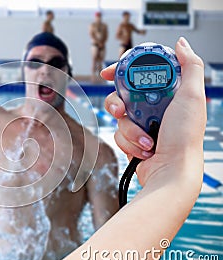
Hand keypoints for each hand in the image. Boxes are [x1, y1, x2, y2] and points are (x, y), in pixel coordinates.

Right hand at [102, 37, 205, 185]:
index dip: (123, 69)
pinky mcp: (133, 138)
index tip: (109, 72)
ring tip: (145, 139)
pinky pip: (119, 132)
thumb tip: (181, 44)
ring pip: (118, 115)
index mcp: (168, 93)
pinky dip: (129, 141)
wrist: (171, 171)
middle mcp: (154, 106)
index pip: (140, 72)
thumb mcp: (192, 96)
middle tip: (122, 110)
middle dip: (118, 103)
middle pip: (122, 93)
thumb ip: (189, 66)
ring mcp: (143, 122)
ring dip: (129, 128)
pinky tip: (145, 149)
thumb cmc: (184, 139)